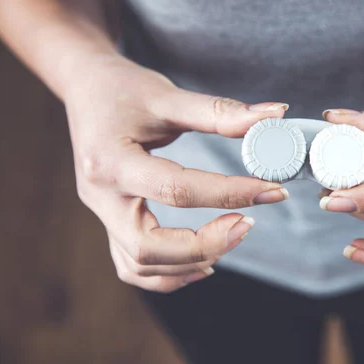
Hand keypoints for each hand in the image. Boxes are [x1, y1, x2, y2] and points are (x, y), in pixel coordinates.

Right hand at [65, 56, 289, 292]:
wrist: (87, 90)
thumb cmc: (124, 89)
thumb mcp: (169, 96)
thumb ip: (220, 112)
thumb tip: (276, 113)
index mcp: (110, 161)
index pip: (176, 190)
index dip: (229, 193)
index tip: (271, 190)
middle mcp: (100, 195)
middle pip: (148, 247)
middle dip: (204, 244)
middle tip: (248, 223)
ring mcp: (101, 213)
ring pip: (139, 265)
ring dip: (189, 262)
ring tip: (232, 237)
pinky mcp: (110, 220)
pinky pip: (132, 265)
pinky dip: (168, 273)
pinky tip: (203, 261)